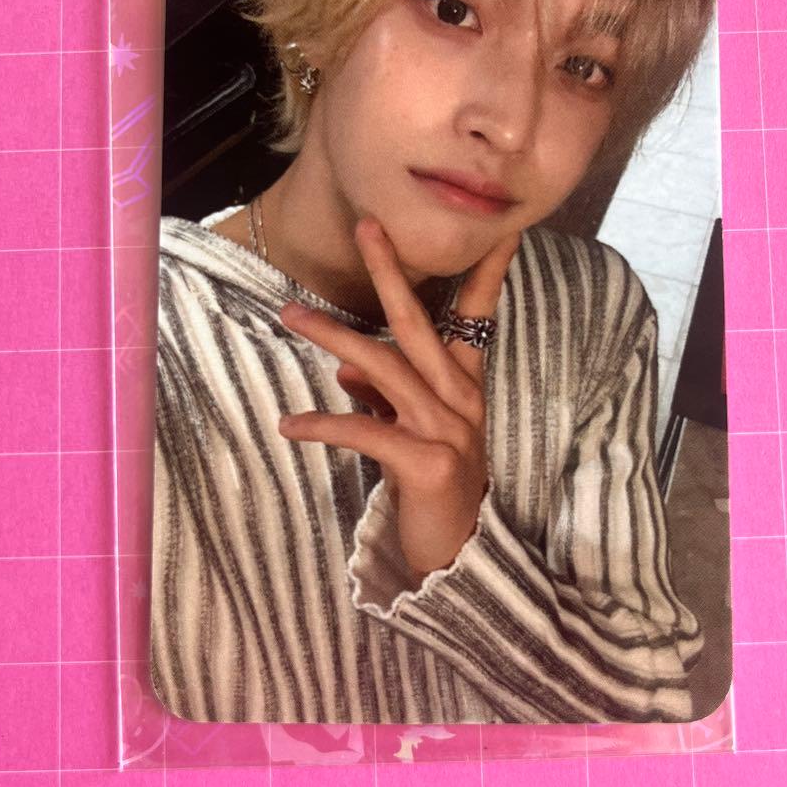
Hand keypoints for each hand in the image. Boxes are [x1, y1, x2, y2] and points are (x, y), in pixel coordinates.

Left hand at [276, 217, 520, 577]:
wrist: (459, 559)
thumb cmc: (433, 491)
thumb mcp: (412, 434)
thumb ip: (385, 397)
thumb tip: (347, 367)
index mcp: (466, 388)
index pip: (478, 317)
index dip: (486, 271)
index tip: (497, 227)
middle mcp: (462, 400)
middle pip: (418, 324)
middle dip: (389, 272)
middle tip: (365, 227)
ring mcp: (448, 430)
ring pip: (382, 367)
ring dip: (333, 336)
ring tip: (291, 313)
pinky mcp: (427, 463)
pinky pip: (365, 432)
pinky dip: (324, 424)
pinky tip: (289, 424)